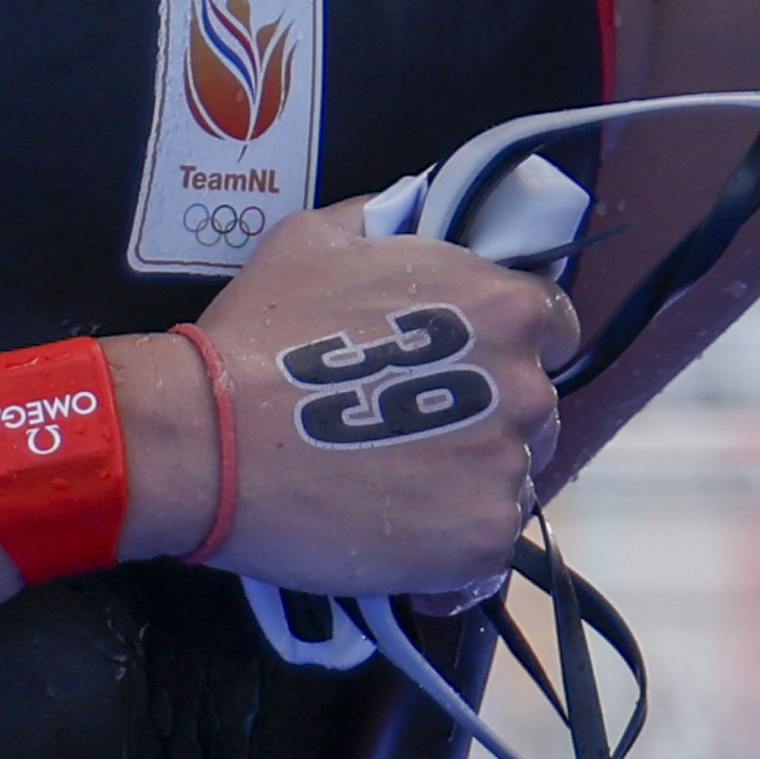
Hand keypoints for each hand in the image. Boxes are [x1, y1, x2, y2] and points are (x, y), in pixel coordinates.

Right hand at [174, 198, 570, 596]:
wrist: (208, 440)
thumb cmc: (261, 335)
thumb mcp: (319, 238)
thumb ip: (387, 219)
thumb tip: (412, 211)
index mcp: (504, 306)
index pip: (551, 326)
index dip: (507, 345)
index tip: (462, 367)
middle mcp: (525, 386)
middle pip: (535, 406)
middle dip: (488, 415)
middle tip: (412, 429)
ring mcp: (506, 468)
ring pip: (512, 477)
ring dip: (468, 481)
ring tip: (392, 484)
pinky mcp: (481, 541)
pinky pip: (486, 546)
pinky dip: (449, 547)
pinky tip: (394, 536)